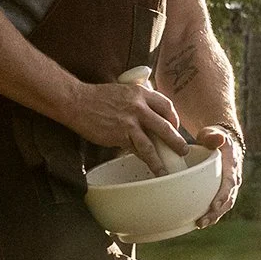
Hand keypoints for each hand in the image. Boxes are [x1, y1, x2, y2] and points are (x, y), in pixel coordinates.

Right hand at [63, 77, 193, 168]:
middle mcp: (139, 107)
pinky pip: (136, 150)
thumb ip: (139, 101)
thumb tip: (151, 114)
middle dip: (176, 141)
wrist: (77, 101)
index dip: (174, 118)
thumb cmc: (99, 97)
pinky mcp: (119, 136)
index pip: (167, 106)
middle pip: (165, 126)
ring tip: (168, 168)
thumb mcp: (124, 91)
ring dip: (162, 158)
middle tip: (183, 150)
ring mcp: (130, 122)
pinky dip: (144, 159)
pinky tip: (149, 166)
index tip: (175, 127)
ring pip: (152, 144)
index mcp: (142, 93)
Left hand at [198, 128, 244, 227]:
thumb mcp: (213, 133)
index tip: (214, 205)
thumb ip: (213, 136)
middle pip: (228, 199)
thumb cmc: (214, 137)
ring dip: (214, 216)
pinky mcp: (223, 191)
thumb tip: (217, 140)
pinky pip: (219, 205)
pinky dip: (211, 214)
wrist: (223, 141)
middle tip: (201, 222)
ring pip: (225, 205)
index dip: (223, 195)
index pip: (230, 182)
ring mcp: (229, 186)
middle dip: (216, 212)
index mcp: (232, 165)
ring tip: (199, 225)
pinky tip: (198, 221)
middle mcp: (234, 178)